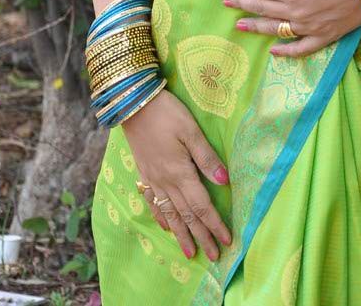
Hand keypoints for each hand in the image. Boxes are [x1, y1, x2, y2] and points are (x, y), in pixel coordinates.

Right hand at [120, 87, 231, 261]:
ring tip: (190, 252)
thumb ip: (207, 157)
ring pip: (170, 214)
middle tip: (213, 256)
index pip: (201, 206)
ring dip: (182, 234)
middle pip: (187, 215)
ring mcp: (153, 179)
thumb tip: (225, 181)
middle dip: (201, 236)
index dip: (214, 224)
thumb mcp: (191, 130)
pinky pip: (153, 203)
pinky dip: (162, 218)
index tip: (226, 241)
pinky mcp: (144, 173)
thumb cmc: (166, 113)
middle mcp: (165, 182)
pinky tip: (166, 227)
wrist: (133, 105)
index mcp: (180, 173)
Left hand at [223, 0, 360, 56]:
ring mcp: (311, 28)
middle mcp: (298, 12)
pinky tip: (274, 51)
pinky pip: (301, 49)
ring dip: (256, 27)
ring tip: (240, 25)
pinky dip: (286, 52)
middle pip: (264, 9)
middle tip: (227, 1)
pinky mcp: (325, 36)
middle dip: (243, 3)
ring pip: (276, 30)